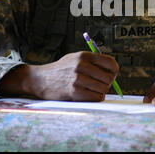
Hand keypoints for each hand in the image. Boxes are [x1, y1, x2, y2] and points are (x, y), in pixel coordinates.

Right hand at [0, 51, 118, 101]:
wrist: (40, 79)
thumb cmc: (61, 69)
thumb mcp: (74, 58)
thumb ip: (92, 62)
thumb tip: (113, 71)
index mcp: (84, 55)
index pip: (110, 62)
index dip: (114, 70)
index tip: (112, 74)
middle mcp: (81, 65)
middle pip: (109, 77)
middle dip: (107, 83)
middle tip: (100, 84)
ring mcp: (78, 79)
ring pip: (103, 89)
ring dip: (101, 91)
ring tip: (92, 89)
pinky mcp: (74, 92)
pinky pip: (96, 97)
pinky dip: (96, 98)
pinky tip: (89, 95)